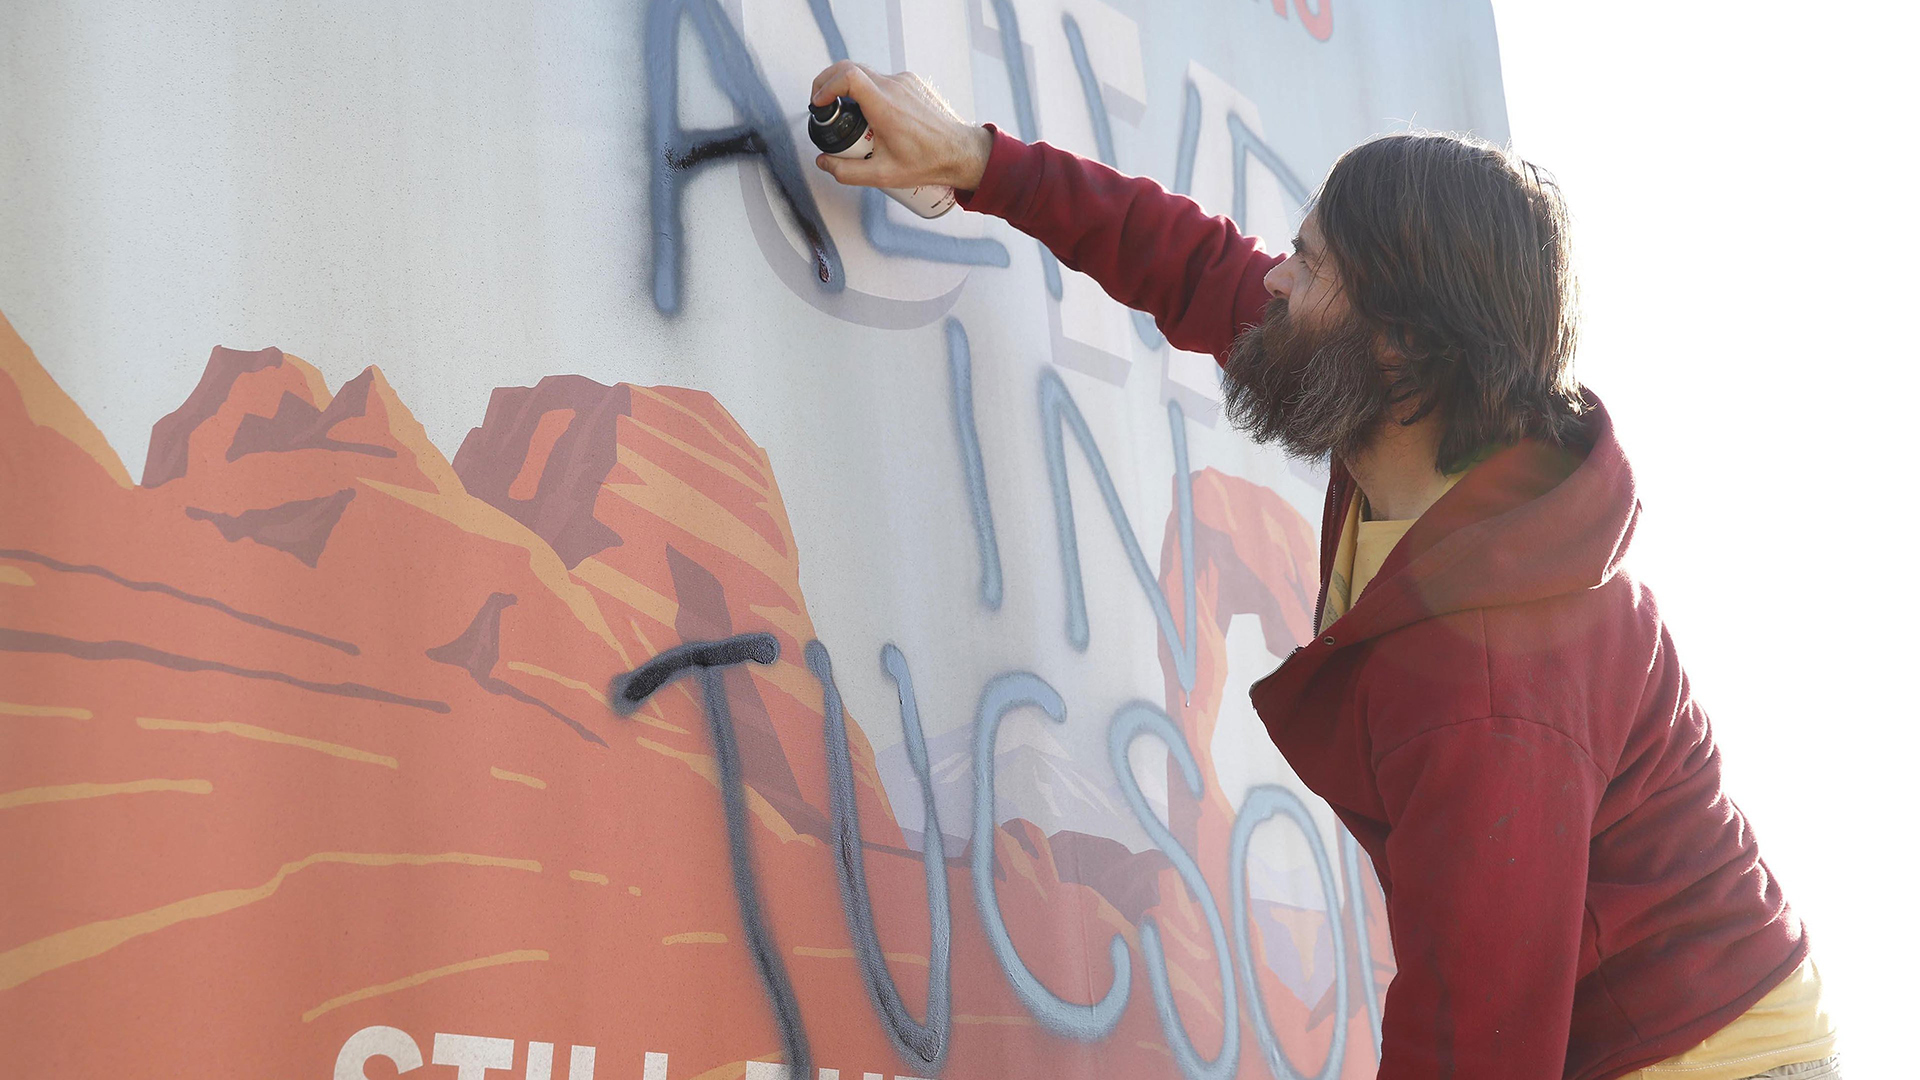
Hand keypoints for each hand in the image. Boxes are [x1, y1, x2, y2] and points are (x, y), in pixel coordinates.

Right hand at [809, 61, 993, 190]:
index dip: (826, 85)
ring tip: (845, 111)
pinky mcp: (912, 82)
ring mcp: (905, 82)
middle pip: (850, 68)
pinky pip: (882, 79)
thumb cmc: (928, 162)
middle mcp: (895, 88)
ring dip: (848, 87)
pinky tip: (870, 112)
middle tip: (820, 100)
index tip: (818, 102)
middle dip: (829, 82)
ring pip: (866, 73)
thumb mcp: (882, 175)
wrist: (961, 152)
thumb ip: (847, 171)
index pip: (847, 77)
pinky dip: (868, 89)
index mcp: (885, 107)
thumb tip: (824, 162)